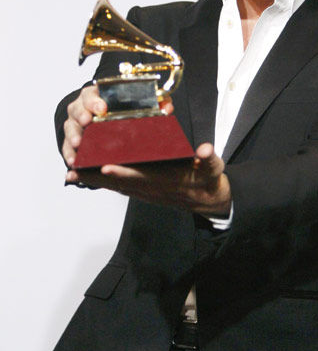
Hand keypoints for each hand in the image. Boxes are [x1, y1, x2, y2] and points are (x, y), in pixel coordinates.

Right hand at [62, 86, 173, 167]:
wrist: (107, 119)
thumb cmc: (123, 109)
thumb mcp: (139, 103)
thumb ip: (155, 103)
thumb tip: (167, 108)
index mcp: (97, 95)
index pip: (93, 93)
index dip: (96, 100)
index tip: (102, 109)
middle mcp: (82, 107)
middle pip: (77, 109)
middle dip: (82, 115)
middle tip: (87, 123)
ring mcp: (75, 124)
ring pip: (70, 128)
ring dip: (73, 136)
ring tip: (78, 145)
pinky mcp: (71, 140)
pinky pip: (66, 147)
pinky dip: (69, 154)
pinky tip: (73, 162)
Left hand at [66, 143, 230, 215]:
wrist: (210, 201)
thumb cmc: (209, 180)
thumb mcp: (213, 168)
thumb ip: (209, 158)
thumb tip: (205, 150)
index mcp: (167, 180)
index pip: (142, 176)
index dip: (124, 172)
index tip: (105, 166)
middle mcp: (153, 189)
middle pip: (120, 184)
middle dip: (96, 178)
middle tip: (72, 173)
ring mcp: (147, 193)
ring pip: (116, 187)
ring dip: (94, 182)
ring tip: (71, 175)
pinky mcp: (144, 193)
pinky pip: (120, 189)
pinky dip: (103, 184)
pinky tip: (89, 178)